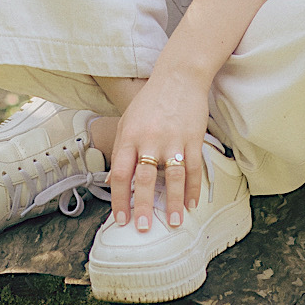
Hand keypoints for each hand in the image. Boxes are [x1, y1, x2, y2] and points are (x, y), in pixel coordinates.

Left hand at [109, 70, 209, 231]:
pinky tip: (191, 203)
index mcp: (130, 136)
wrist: (178, 76)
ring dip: (173, 202)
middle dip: (143, 206)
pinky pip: (194, 168)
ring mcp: (173, 139)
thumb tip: (111, 180)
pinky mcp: (193, 138)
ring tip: (173, 223)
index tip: (121, 219)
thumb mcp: (127, 120)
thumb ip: (120, 149)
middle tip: (142, 228)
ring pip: (173, 177)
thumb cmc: (150, 100)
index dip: (119, 198)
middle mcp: (150, 139)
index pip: (120, 173)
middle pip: (145, 178)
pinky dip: (194, 188)